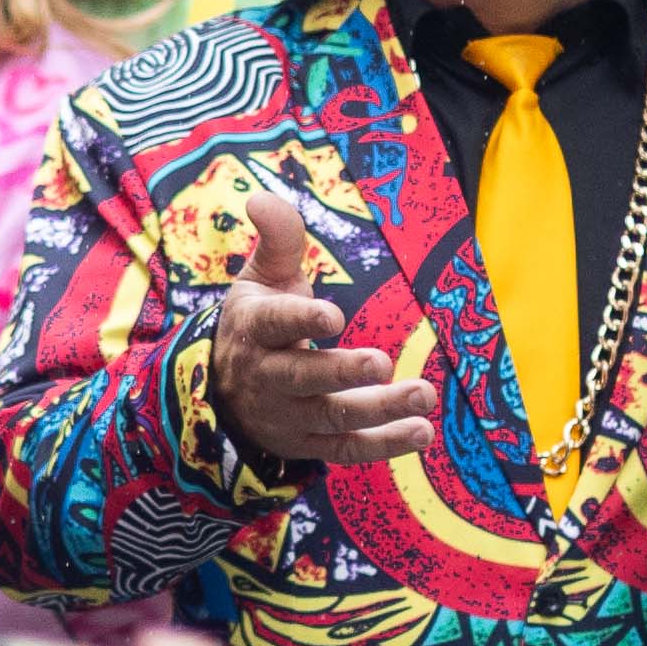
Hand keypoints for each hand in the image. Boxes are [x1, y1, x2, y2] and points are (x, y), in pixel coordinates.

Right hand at [215, 193, 435, 472]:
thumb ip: (277, 239)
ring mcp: (288, 415)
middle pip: (304, 377)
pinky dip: (384, 444)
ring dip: (380, 409)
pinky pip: (346, 449)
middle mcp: (267, 376)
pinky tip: (422, 431)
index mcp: (254, 328)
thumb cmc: (257, 321)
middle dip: (343, 372)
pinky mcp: (308, 444)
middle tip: (383, 362)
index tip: (332, 316)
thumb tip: (261, 196)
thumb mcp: (260, 277)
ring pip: (332, 416)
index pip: (274, 323)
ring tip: (425, 395)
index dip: (300, 319)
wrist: (222, 392)